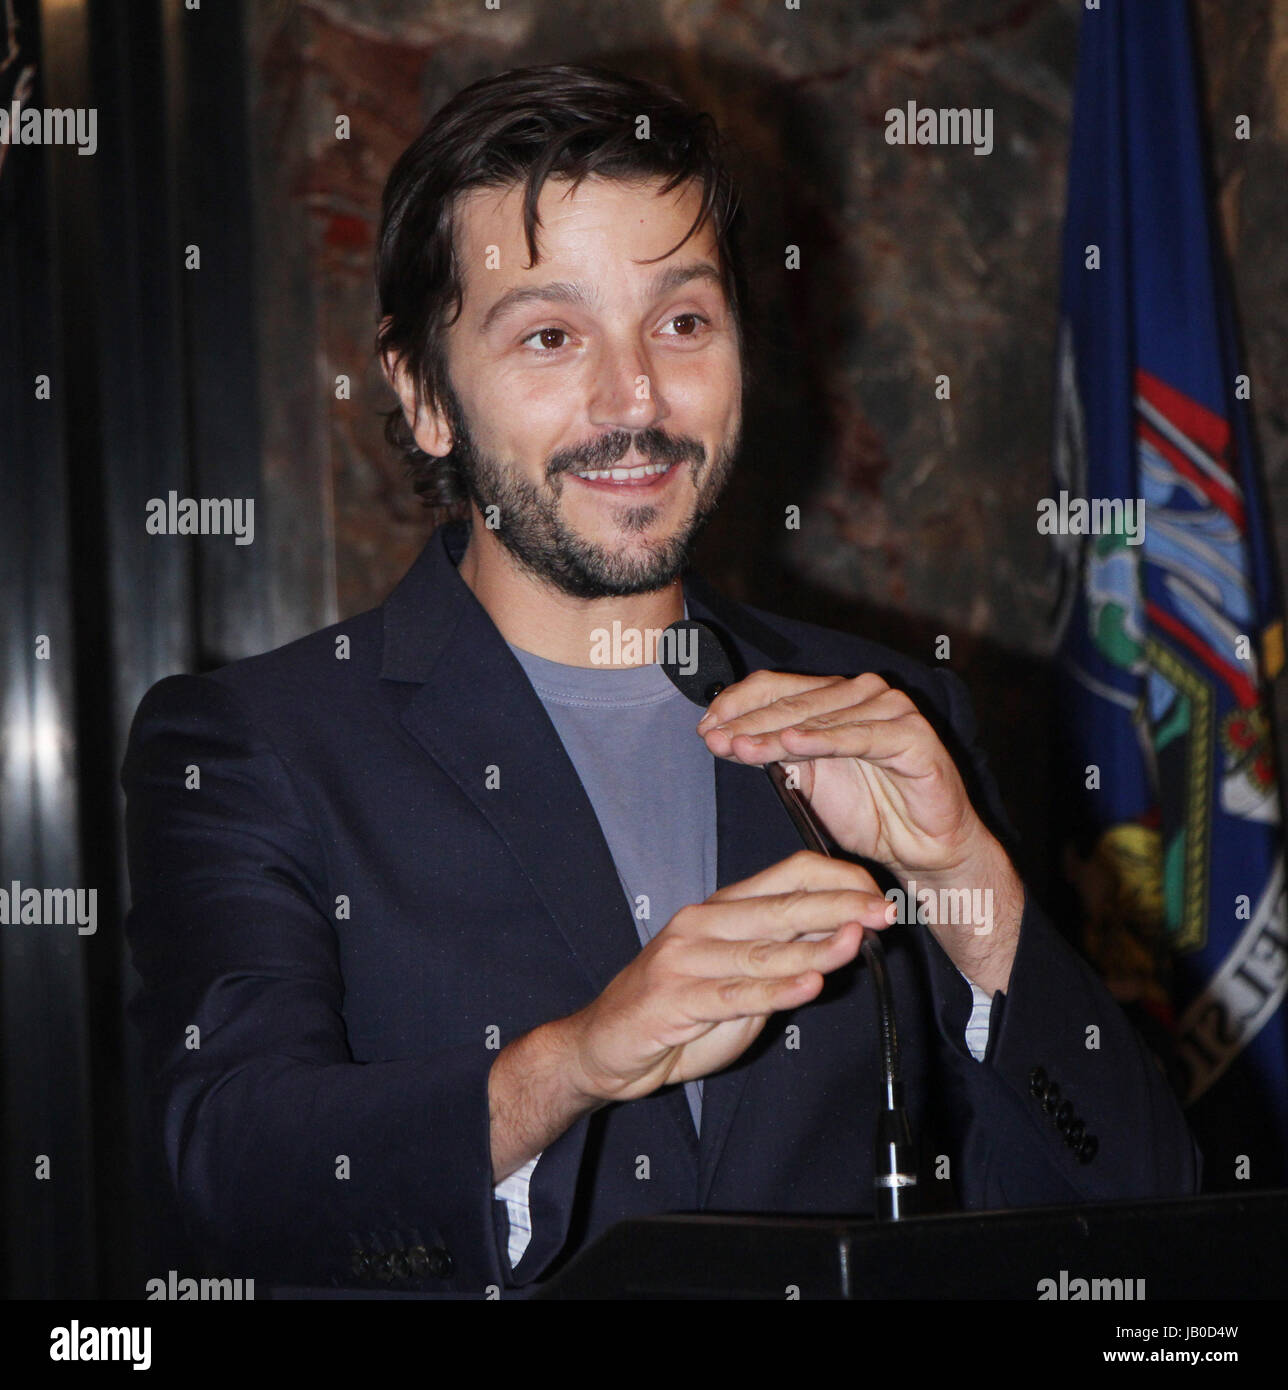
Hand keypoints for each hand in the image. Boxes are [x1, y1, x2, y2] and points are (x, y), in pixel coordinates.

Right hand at [565, 851, 894, 1104]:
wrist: (602, 1045)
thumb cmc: (674, 1010)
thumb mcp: (735, 978)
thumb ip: (779, 959)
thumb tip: (841, 941)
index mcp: (721, 909)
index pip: (786, 875)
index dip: (835, 880)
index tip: (876, 893)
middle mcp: (702, 923)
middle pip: (781, 907)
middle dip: (839, 908)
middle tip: (883, 911)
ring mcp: (686, 958)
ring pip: (763, 950)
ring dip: (815, 948)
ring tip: (856, 942)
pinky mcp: (675, 998)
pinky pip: (735, 994)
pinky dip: (776, 991)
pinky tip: (808, 984)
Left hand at [695, 672, 1022, 991]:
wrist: (922, 848)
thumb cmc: (870, 811)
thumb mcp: (806, 780)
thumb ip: (772, 753)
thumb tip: (721, 736)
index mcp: (833, 698)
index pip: (776, 688)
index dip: (737, 705)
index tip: (706, 728)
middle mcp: (861, 693)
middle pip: (792, 701)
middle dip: (748, 723)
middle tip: (716, 740)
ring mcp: (890, 710)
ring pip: (819, 717)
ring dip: (775, 733)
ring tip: (741, 748)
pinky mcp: (912, 735)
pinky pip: (860, 736)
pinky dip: (824, 739)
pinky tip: (792, 744)